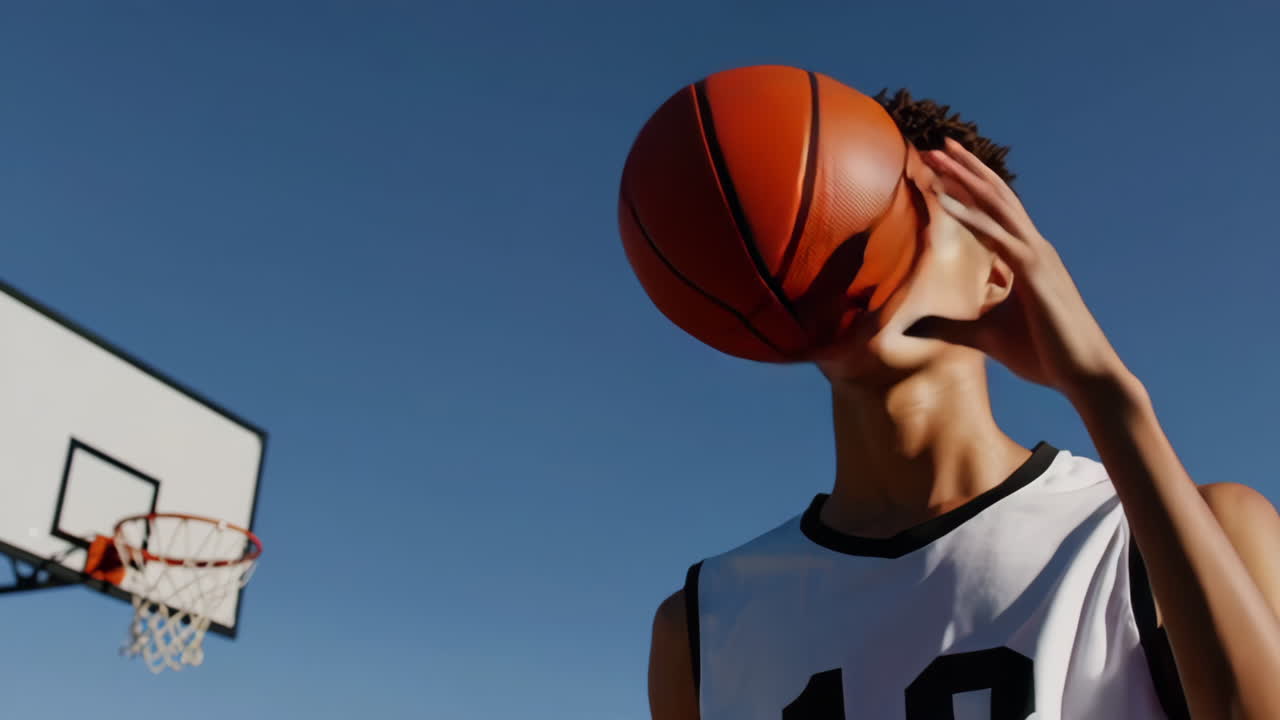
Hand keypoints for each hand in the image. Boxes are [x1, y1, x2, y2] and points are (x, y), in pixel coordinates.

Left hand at [909, 138, 1131, 397]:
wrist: (1085, 376)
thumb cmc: (1045, 355)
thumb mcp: (984, 336)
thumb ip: (951, 325)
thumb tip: (916, 325)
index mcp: (1026, 256)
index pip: (994, 211)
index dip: (968, 185)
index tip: (940, 166)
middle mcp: (1034, 247)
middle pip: (994, 196)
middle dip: (963, 169)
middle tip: (933, 145)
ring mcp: (1037, 256)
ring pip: (995, 206)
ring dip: (963, 179)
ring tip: (935, 157)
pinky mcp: (1034, 274)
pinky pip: (996, 237)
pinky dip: (969, 216)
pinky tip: (943, 200)